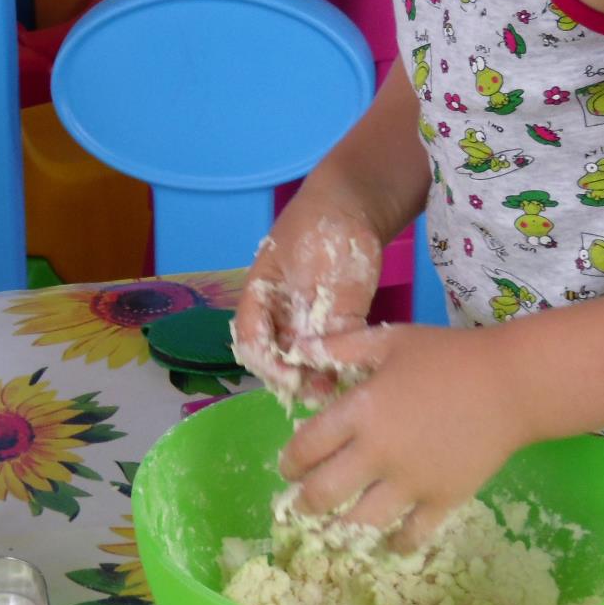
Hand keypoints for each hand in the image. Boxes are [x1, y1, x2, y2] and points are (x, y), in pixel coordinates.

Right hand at [234, 175, 383, 405]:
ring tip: (335, 393)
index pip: (251, 340)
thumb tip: (316, 348)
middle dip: (292, 381)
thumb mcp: (306, 258)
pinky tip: (352, 380)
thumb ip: (306, 301)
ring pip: (304, 364)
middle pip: (276, 360)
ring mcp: (307, 323)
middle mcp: (279, 317)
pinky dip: (340, 370)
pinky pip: (334, 354)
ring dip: (316, 382)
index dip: (266, 364)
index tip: (289, 377)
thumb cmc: (317, 225)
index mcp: (259, 298)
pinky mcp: (339, 325)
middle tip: (316, 395)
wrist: (350, 209)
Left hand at [277, 324, 528, 549]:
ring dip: (337, 531)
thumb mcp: (389, 340)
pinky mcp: (443, 500)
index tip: (288, 469)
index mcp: (360, 411)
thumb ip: (340, 347)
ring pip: (359, 523)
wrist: (511, 383)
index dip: (289, 463)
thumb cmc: (448, 355)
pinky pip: (410, 536)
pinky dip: (392, 545)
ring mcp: (411, 482)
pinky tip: (383, 544)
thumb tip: (296, 351)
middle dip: (302, 504)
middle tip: (298, 506)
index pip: (306, 448)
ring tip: (330, 533)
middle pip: (323, 493)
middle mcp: (378, 452)